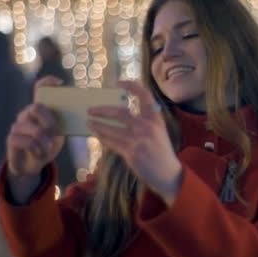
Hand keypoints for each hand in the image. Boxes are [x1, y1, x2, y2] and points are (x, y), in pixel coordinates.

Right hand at [6, 76, 64, 178]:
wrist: (32, 165)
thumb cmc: (47, 147)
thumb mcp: (58, 135)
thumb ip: (61, 125)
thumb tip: (77, 116)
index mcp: (39, 111)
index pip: (39, 89)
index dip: (48, 82)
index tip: (60, 83)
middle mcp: (26, 114)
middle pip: (36, 107)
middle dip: (49, 121)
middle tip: (54, 134)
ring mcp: (17, 126)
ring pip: (33, 128)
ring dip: (44, 140)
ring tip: (48, 148)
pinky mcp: (11, 139)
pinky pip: (25, 141)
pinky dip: (36, 149)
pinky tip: (40, 153)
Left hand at [87, 80, 181, 204]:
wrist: (168, 173)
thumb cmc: (162, 151)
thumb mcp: (159, 131)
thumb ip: (145, 120)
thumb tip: (123, 113)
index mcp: (156, 118)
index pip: (144, 95)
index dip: (131, 86)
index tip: (118, 83)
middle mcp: (147, 126)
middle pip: (120, 112)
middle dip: (102, 110)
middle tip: (90, 109)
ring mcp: (139, 139)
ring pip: (112, 128)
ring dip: (98, 125)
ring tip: (89, 122)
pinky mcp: (132, 153)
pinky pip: (112, 143)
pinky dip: (102, 138)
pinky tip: (96, 135)